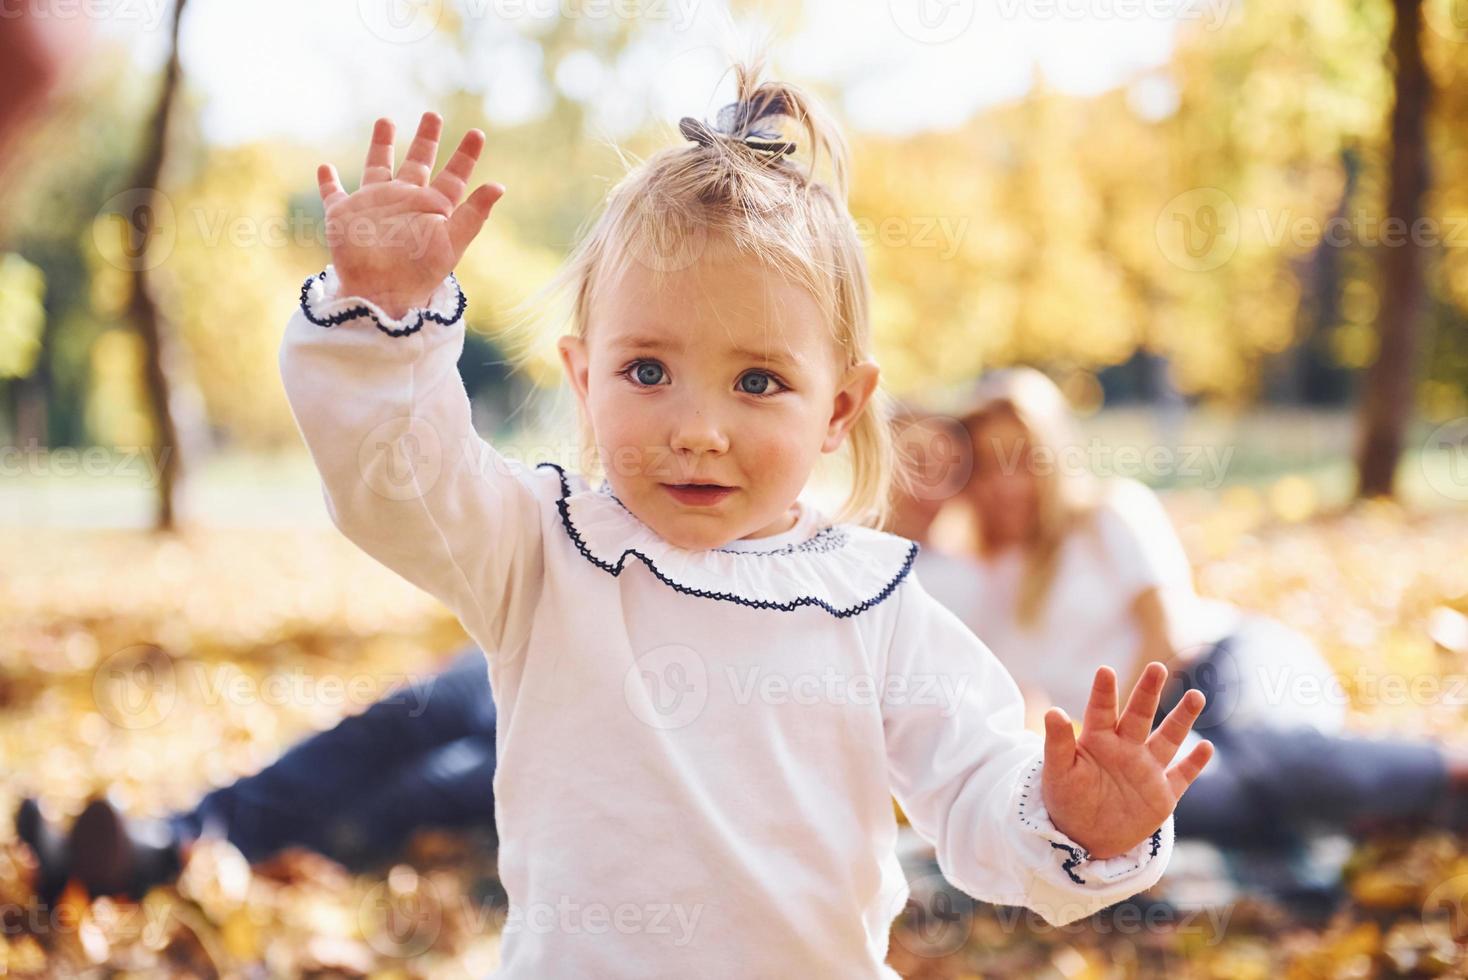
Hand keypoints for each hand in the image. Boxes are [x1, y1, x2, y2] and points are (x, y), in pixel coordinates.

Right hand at [317, 111, 504, 318]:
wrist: (381, 292)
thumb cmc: (419, 272)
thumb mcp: (452, 241)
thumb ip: (475, 213)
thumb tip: (499, 186)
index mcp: (432, 206)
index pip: (454, 175)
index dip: (466, 155)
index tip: (478, 133)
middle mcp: (405, 200)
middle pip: (418, 162)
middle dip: (426, 139)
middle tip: (432, 114)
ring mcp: (374, 205)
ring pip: (378, 167)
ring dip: (381, 145)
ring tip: (386, 120)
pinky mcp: (344, 215)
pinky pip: (334, 194)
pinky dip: (328, 181)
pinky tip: (325, 167)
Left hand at [1040, 662, 1213, 859]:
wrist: (1085, 838)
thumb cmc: (1067, 800)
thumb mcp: (1058, 772)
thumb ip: (1057, 744)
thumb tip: (1053, 712)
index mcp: (1097, 740)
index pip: (1101, 711)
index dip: (1104, 692)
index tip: (1105, 671)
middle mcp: (1125, 748)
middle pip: (1140, 715)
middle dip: (1148, 692)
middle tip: (1157, 667)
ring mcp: (1146, 769)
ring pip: (1168, 738)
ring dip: (1182, 718)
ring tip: (1195, 696)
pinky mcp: (1162, 794)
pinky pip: (1182, 775)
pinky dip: (1194, 763)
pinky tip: (1206, 747)